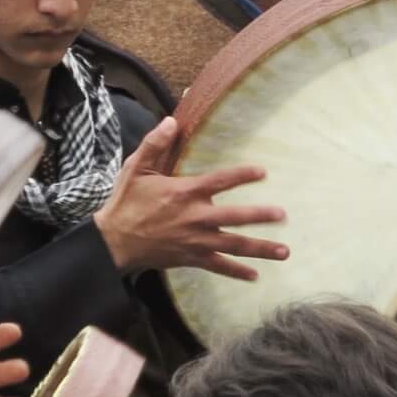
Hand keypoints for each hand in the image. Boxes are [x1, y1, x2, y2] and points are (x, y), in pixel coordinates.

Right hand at [92, 118, 289, 280]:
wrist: (112, 241)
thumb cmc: (126, 203)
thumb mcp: (135, 169)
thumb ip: (154, 144)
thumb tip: (171, 121)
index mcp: (185, 193)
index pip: (220, 181)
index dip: (242, 175)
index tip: (263, 172)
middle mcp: (195, 217)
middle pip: (235, 216)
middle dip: (260, 216)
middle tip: (283, 215)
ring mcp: (196, 240)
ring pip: (234, 245)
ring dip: (260, 249)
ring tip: (284, 251)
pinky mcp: (192, 258)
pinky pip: (218, 266)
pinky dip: (236, 272)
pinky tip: (255, 276)